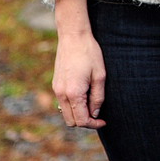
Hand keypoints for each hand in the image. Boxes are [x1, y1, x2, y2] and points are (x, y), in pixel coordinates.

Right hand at [52, 0, 106, 127]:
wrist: (73, 36)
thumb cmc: (90, 53)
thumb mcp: (100, 76)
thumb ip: (97, 97)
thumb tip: (95, 114)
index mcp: (73, 93)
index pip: (82, 120)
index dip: (94, 124)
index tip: (103, 121)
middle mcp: (61, 94)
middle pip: (71, 121)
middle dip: (85, 122)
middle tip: (98, 114)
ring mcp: (56, 89)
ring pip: (65, 113)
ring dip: (78, 114)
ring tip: (91, 103)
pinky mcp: (55, 84)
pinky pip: (62, 103)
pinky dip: (72, 106)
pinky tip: (83, 95)